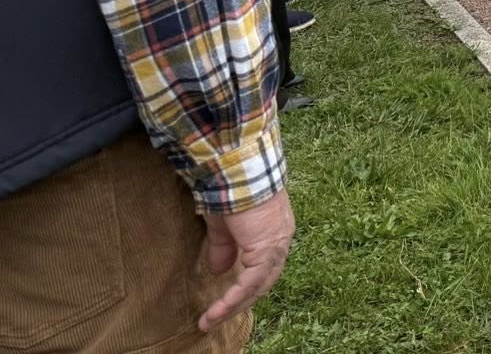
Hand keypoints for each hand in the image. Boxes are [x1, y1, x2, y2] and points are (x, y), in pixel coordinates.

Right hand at [198, 187, 294, 331]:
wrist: (238, 170)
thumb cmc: (230, 189)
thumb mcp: (224, 224)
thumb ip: (224, 246)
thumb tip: (220, 270)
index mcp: (272, 231)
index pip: (263, 267)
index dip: (245, 285)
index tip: (225, 300)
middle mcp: (280, 239)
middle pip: (263, 281)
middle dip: (238, 302)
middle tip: (215, 318)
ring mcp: (277, 244)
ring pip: (258, 285)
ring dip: (233, 305)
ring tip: (209, 320)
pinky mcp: (267, 247)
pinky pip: (252, 282)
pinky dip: (234, 298)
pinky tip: (218, 310)